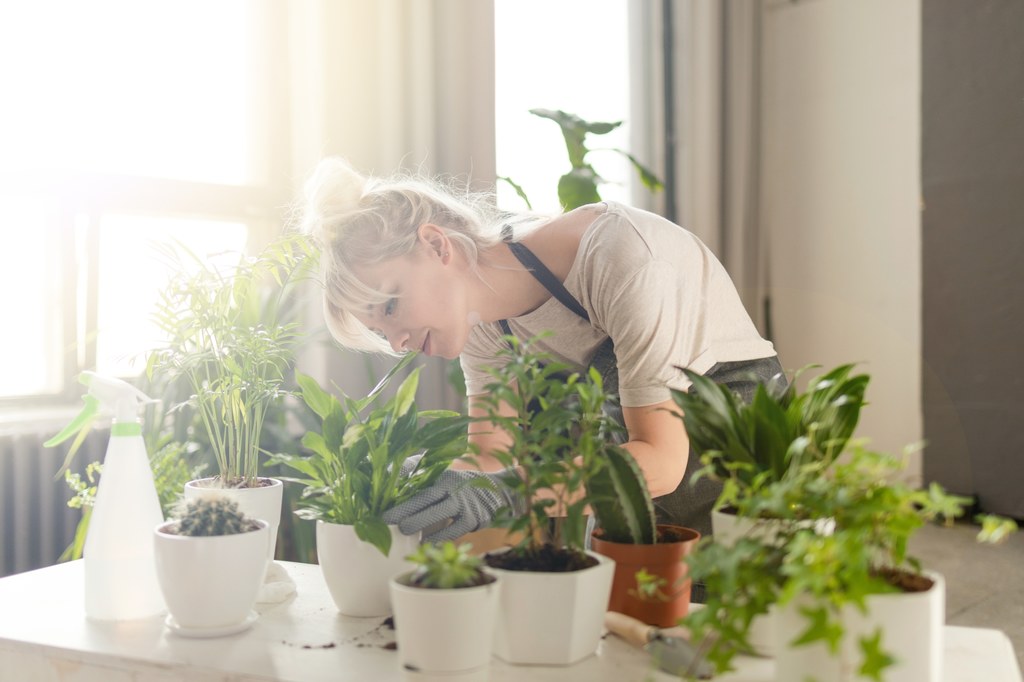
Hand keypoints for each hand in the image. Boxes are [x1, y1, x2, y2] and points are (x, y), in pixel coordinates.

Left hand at [383, 468, 523, 542]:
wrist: (498, 493)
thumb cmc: (461, 488)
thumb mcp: (446, 479)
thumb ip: (423, 482)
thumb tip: (392, 482)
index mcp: (443, 477)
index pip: (419, 485)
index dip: (401, 495)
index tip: (383, 508)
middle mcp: (454, 488)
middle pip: (427, 498)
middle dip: (407, 510)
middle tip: (388, 521)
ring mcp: (465, 504)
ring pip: (440, 515)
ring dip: (422, 524)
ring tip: (405, 532)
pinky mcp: (475, 519)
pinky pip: (454, 530)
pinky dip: (439, 537)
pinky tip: (425, 543)